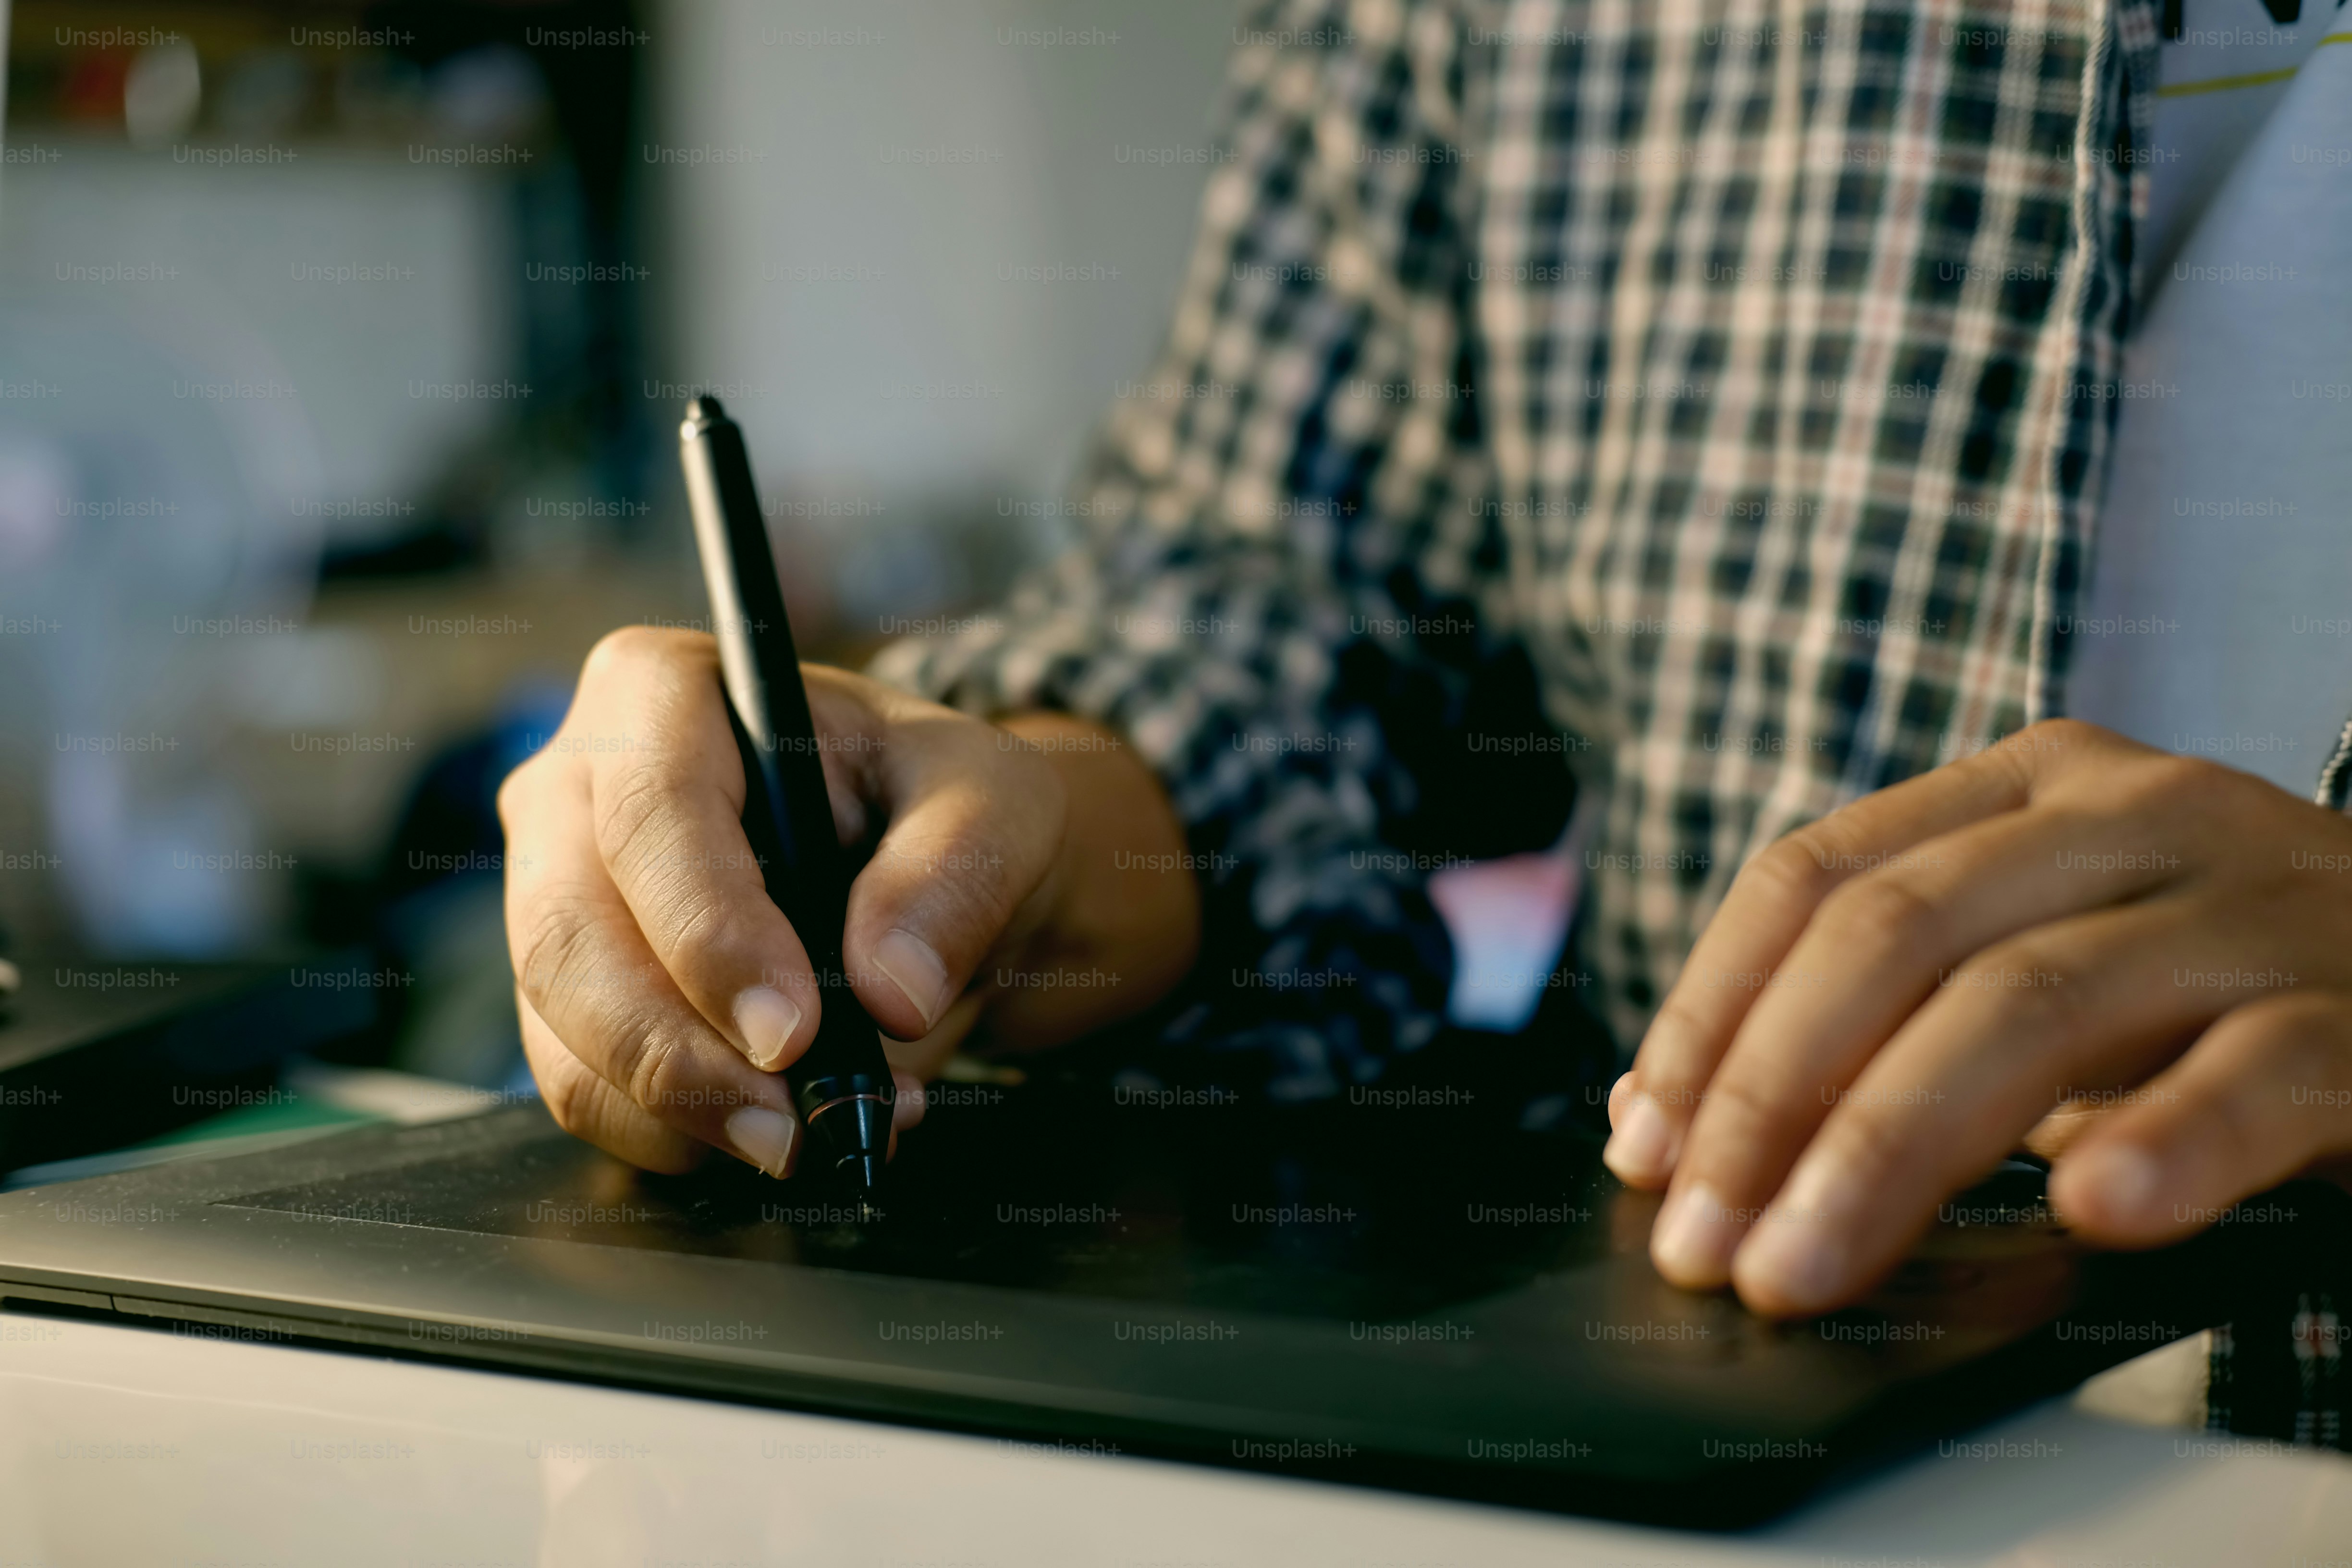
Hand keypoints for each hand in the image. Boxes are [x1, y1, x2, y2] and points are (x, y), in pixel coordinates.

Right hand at [496, 627, 1197, 1176]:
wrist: (929, 877)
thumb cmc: (942, 803)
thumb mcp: (993, 803)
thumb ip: (953, 874)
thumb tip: (890, 990)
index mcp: (660, 691)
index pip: (651, 810)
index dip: (709, 931)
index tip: (792, 1033)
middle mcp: (575, 787)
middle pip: (572, 933)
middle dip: (677, 1053)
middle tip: (791, 1128)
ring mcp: (555, 897)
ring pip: (563, 1029)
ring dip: (680, 1110)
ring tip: (809, 1134)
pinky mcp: (569, 997)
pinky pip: (583, 1089)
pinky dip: (678, 1135)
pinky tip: (783, 1129)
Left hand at [1602, 718, 2351, 1314]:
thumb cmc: (2220, 990)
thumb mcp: (2047, 964)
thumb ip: (1891, 1016)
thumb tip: (1674, 1131)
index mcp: (2029, 791)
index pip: (1816, 877)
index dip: (1711, 1013)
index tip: (1645, 1148)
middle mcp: (2133, 815)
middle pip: (1897, 940)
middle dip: (1772, 1102)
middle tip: (1707, 1243)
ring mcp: (2255, 904)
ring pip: (2034, 1006)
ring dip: (1892, 1151)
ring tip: (1807, 1265)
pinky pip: (2253, 1070)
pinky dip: (2163, 1142)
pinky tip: (2088, 1212)